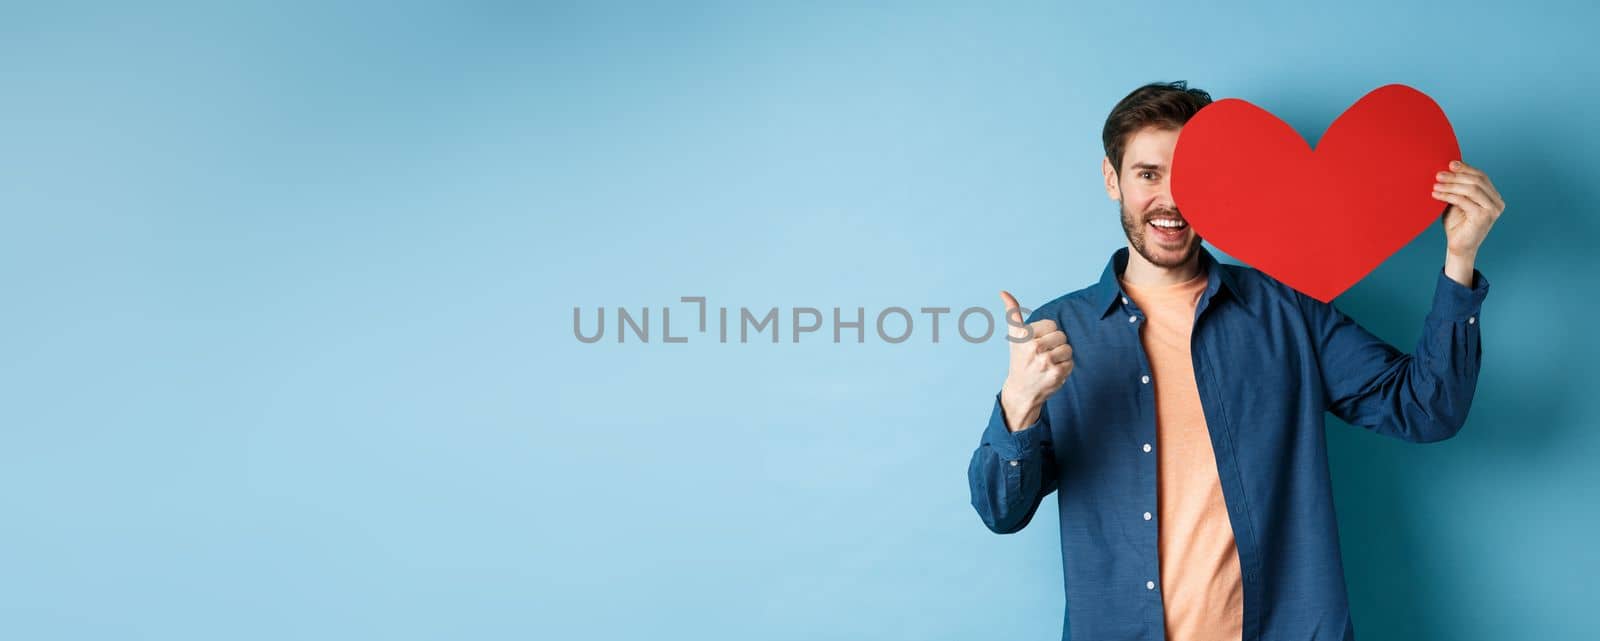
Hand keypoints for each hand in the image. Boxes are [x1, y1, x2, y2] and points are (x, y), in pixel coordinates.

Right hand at [998, 290, 1072, 431]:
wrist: (1021, 391)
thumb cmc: (1020, 360)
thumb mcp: (1014, 336)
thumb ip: (1012, 313)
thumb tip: (1003, 292)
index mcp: (1023, 336)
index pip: (1052, 324)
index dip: (1047, 334)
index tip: (1036, 345)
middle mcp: (1033, 347)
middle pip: (1062, 336)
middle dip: (1055, 345)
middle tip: (1043, 356)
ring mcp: (1045, 361)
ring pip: (1068, 349)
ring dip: (1061, 357)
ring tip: (1048, 364)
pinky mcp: (1056, 373)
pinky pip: (1071, 362)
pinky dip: (1064, 368)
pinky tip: (1052, 373)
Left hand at [1433, 160, 1505, 259]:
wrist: (1458, 246)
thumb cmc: (1457, 224)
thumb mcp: (1458, 201)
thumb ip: (1458, 187)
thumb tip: (1449, 167)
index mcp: (1493, 196)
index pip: (1481, 177)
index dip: (1466, 168)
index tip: (1450, 163)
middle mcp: (1497, 202)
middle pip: (1477, 181)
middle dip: (1456, 176)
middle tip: (1438, 174)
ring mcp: (1492, 210)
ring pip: (1471, 189)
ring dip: (1451, 185)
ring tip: (1435, 184)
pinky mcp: (1483, 217)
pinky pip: (1463, 201)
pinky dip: (1448, 195)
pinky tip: (1436, 194)